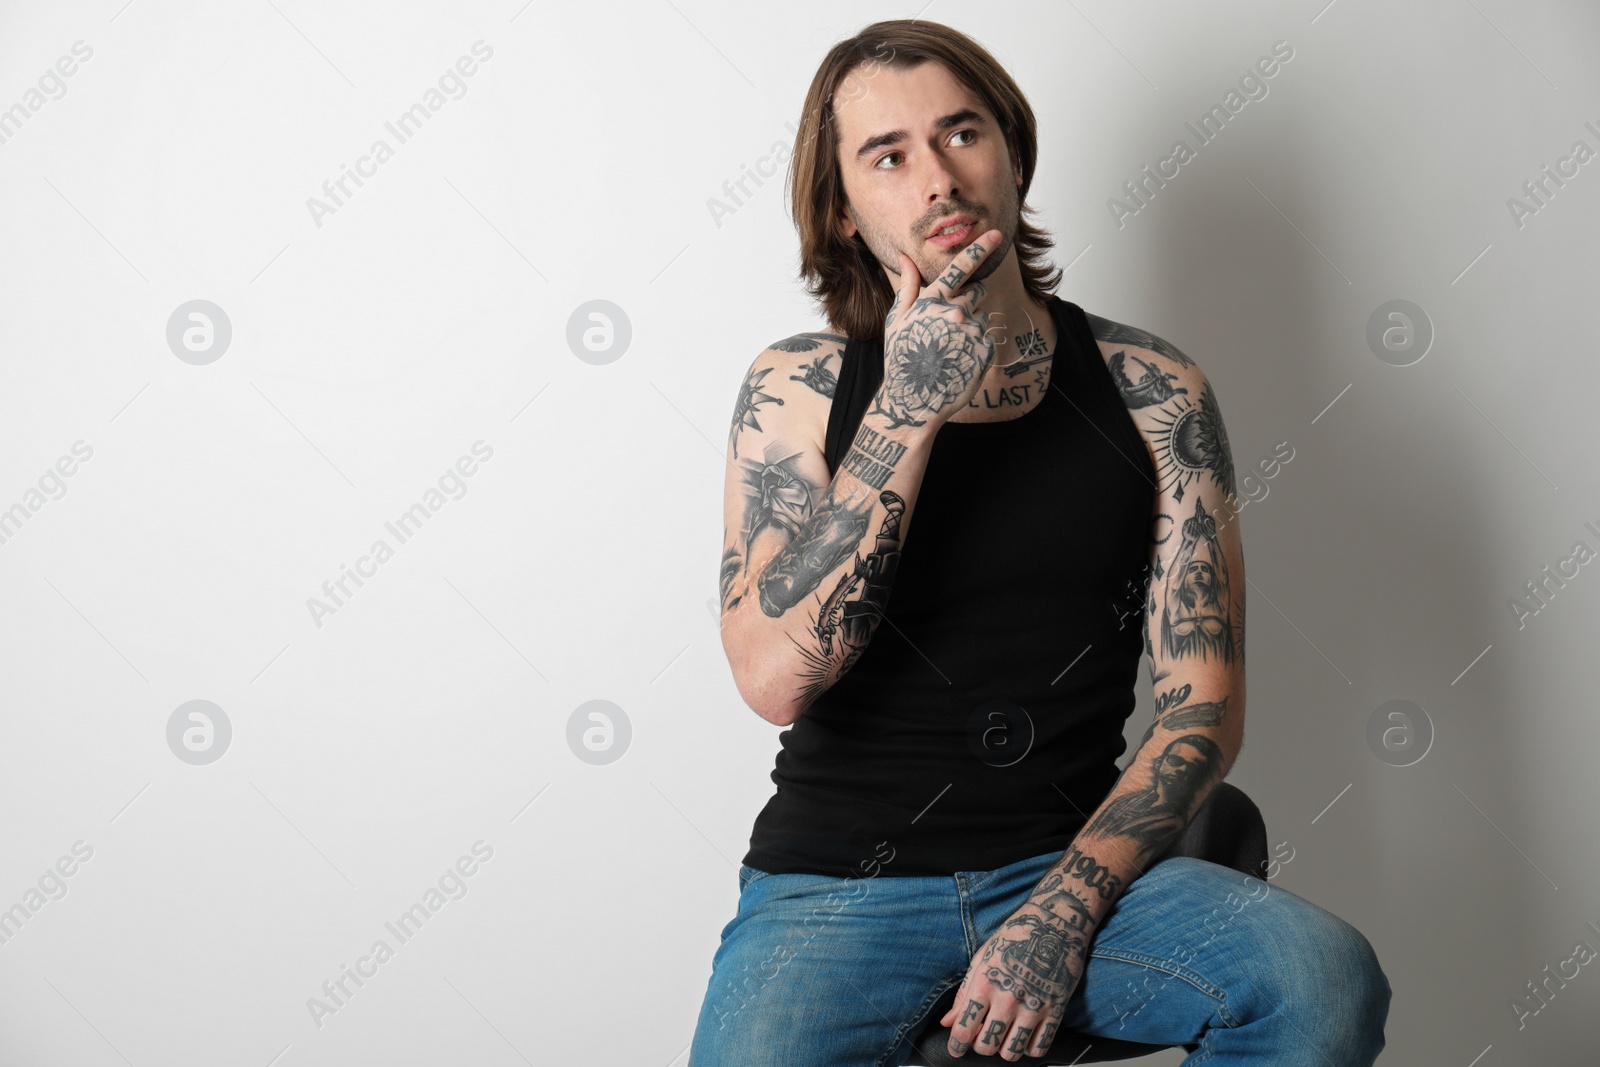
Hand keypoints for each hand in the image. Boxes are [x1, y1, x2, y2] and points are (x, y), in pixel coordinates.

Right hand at [871, 229, 1003, 429]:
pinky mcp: (984, 349)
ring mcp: (971, 330)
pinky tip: (960, 360)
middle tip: (948, 329)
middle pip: (976, 292)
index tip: (995, 234)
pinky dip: (977, 346)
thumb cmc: (902, 359)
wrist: (914, 400)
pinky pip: (987, 338)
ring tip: (951, 349)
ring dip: (971, 327)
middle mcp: (954, 311)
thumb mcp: (897, 320)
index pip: (960, 268)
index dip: (979, 248)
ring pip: (982, 316)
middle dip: (968, 302)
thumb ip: (908, 286)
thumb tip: (904, 256)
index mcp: (932, 301)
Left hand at [936, 898, 1087, 1059]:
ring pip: (1012, 1053)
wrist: (1054, 924)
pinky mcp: (1055, 1011)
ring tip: (1005, 1036)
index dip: (956, 1046)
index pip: (964, 1030)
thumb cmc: (1013, 938)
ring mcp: (1033, 1007)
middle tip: (983, 1036)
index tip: (956, 1049)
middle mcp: (1008, 999)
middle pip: (987, 1047)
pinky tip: (1026, 1036)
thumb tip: (948, 1022)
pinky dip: (1029, 1048)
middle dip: (980, 1046)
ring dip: (1004, 1049)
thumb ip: (964, 994)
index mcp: (985, 984)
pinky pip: (1039, 1048)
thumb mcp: (982, 959)